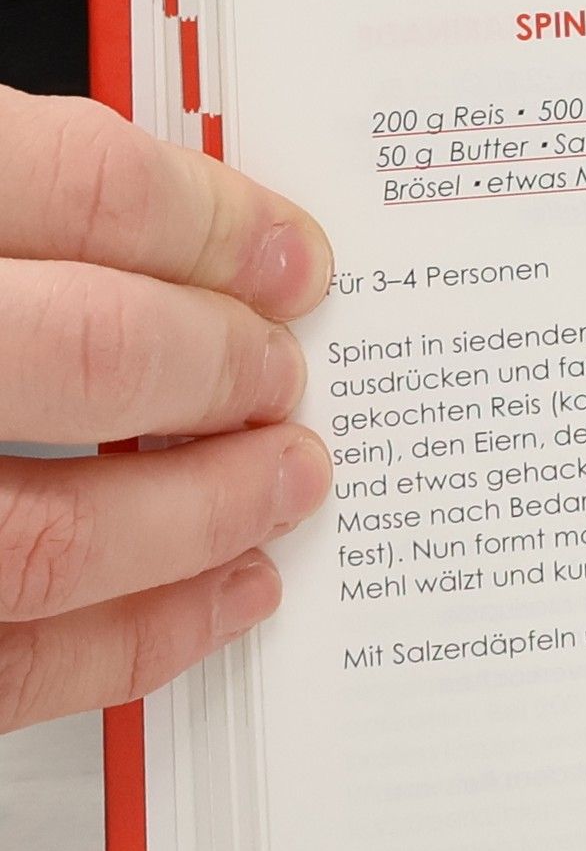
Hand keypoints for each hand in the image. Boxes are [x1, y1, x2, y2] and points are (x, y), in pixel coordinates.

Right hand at [0, 88, 333, 732]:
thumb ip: (18, 205)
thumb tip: (182, 223)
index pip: (70, 183)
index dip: (211, 219)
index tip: (292, 255)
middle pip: (94, 355)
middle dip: (227, 364)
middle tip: (289, 373)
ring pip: (58, 536)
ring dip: (207, 513)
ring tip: (289, 479)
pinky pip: (16, 666)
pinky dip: (140, 640)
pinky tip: (227, 597)